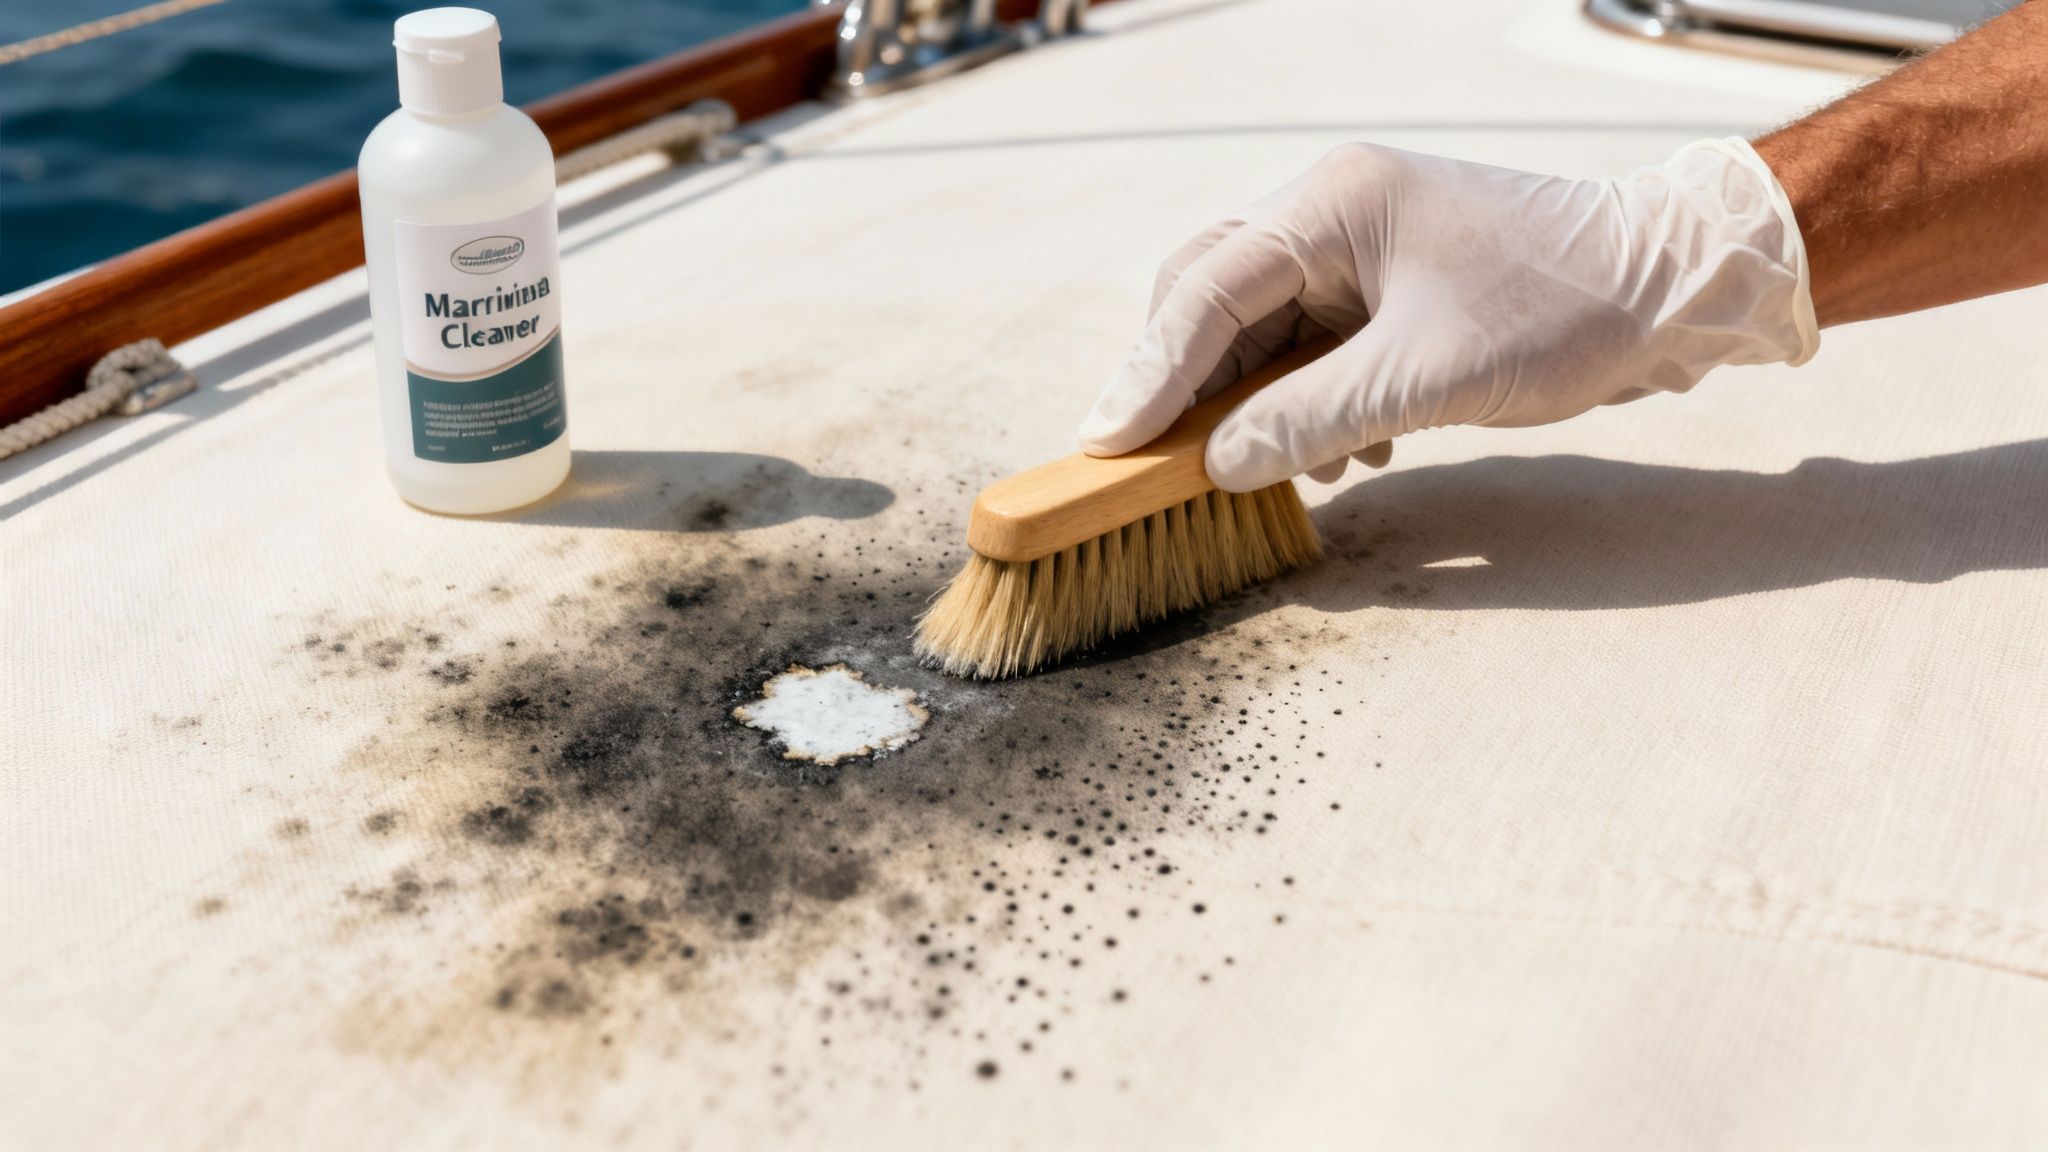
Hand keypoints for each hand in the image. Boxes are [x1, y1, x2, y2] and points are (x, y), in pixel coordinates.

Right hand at [1078, 140, 1818, 490]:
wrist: (1674, 291)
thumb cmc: (1562, 311)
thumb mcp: (1425, 380)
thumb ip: (1309, 421)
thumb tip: (1219, 465)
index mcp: (1331, 205)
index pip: (1204, 291)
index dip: (1147, 374)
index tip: (1104, 445)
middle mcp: (1331, 214)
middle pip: (1209, 297)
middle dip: (1177, 384)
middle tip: (1140, 461)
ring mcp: (1359, 250)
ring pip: (1256, 328)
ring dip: (1241, 402)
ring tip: (1241, 472)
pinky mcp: (1386, 290)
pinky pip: (1306, 347)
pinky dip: (1296, 403)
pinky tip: (1325, 455)